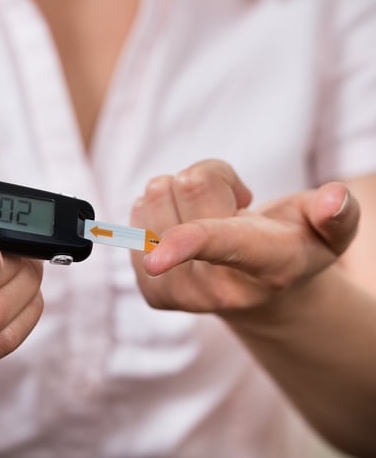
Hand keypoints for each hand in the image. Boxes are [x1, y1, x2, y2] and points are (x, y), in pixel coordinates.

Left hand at [130, 160, 359, 312]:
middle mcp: (217, 287)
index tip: (157, 259)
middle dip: (209, 179)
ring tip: (210, 218)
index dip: (186, 243)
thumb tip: (334, 199)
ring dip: (181, 195)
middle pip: (185, 185)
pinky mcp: (152, 293)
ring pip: (154, 193)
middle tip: (232, 205)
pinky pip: (135, 214)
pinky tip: (187, 233)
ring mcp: (180, 294)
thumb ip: (338, 215)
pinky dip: (161, 213)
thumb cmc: (292, 245)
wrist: (260, 294)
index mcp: (266, 266)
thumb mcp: (328, 232)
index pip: (222, 243)